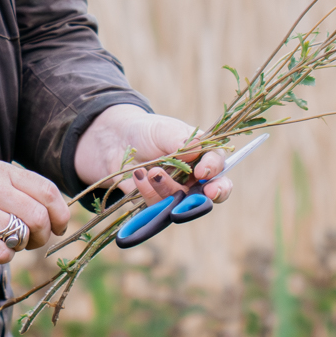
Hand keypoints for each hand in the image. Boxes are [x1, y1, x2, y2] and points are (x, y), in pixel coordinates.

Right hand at [0, 161, 71, 263]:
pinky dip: (5, 256)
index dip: (61, 214)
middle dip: (44, 235)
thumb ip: (18, 187)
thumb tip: (55, 210)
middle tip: (33, 240)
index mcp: (0, 171)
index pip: (47, 191)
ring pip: (22, 235)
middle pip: (39, 217)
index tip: (59, 226)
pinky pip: (2, 252)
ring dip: (23, 245)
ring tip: (10, 242)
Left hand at [74, 104, 232, 206]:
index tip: (203, 171)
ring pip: (184, 201)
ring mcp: (179, 193)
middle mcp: (196, 178)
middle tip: (208, 193)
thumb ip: (181, 140)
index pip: (219, 166)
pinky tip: (138, 175)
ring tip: (152, 172)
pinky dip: (149, 191)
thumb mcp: (164, 130)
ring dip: (169, 188)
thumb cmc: (147, 132)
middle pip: (214, 192)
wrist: (117, 143)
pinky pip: (160, 206)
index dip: (214, 169)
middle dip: (215, 193)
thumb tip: (197, 148)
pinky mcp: (160, 204)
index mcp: (204, 156)